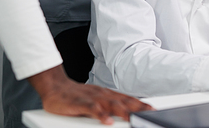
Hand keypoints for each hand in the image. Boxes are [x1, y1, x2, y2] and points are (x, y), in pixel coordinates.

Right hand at [28, 65, 152, 123]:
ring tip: (132, 119)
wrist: (55, 86)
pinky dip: (100, 115)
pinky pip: (91, 109)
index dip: (141, 104)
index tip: (153, 110)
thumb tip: (124, 114)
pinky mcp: (80, 103)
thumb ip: (108, 107)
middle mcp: (103, 94)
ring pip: (110, 104)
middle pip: (123, 101)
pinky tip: (107, 121)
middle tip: (150, 113)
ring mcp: (92, 97)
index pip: (128, 99)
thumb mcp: (96, 100)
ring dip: (122, 112)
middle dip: (138, 108)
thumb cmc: (76, 96)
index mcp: (107, 94)